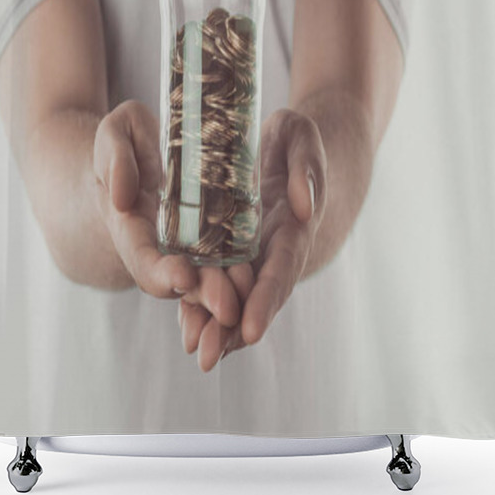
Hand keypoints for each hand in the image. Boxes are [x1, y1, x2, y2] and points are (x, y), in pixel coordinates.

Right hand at [93, 100, 242, 329]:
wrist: (139, 149)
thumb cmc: (123, 138)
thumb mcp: (115, 133)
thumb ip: (114, 158)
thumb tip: (123, 199)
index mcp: (129, 226)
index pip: (143, 260)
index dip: (162, 273)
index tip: (185, 276)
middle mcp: (157, 245)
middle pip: (180, 280)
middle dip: (204, 294)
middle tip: (231, 307)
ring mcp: (184, 244)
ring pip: (207, 277)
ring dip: (226, 294)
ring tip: (250, 299)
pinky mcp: (209, 234)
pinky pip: (225, 259)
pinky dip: (239, 274)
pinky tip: (261, 280)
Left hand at [178, 108, 327, 371]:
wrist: (283, 144)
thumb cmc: (292, 137)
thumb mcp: (300, 136)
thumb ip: (305, 167)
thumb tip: (304, 208)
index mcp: (293, 225)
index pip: (282, 266)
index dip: (267, 297)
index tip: (252, 329)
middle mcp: (274, 246)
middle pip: (256, 293)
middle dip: (234, 326)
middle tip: (210, 357)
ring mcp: (253, 249)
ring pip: (236, 294)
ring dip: (217, 325)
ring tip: (197, 354)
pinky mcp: (232, 245)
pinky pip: (218, 278)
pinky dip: (205, 303)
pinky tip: (189, 328)